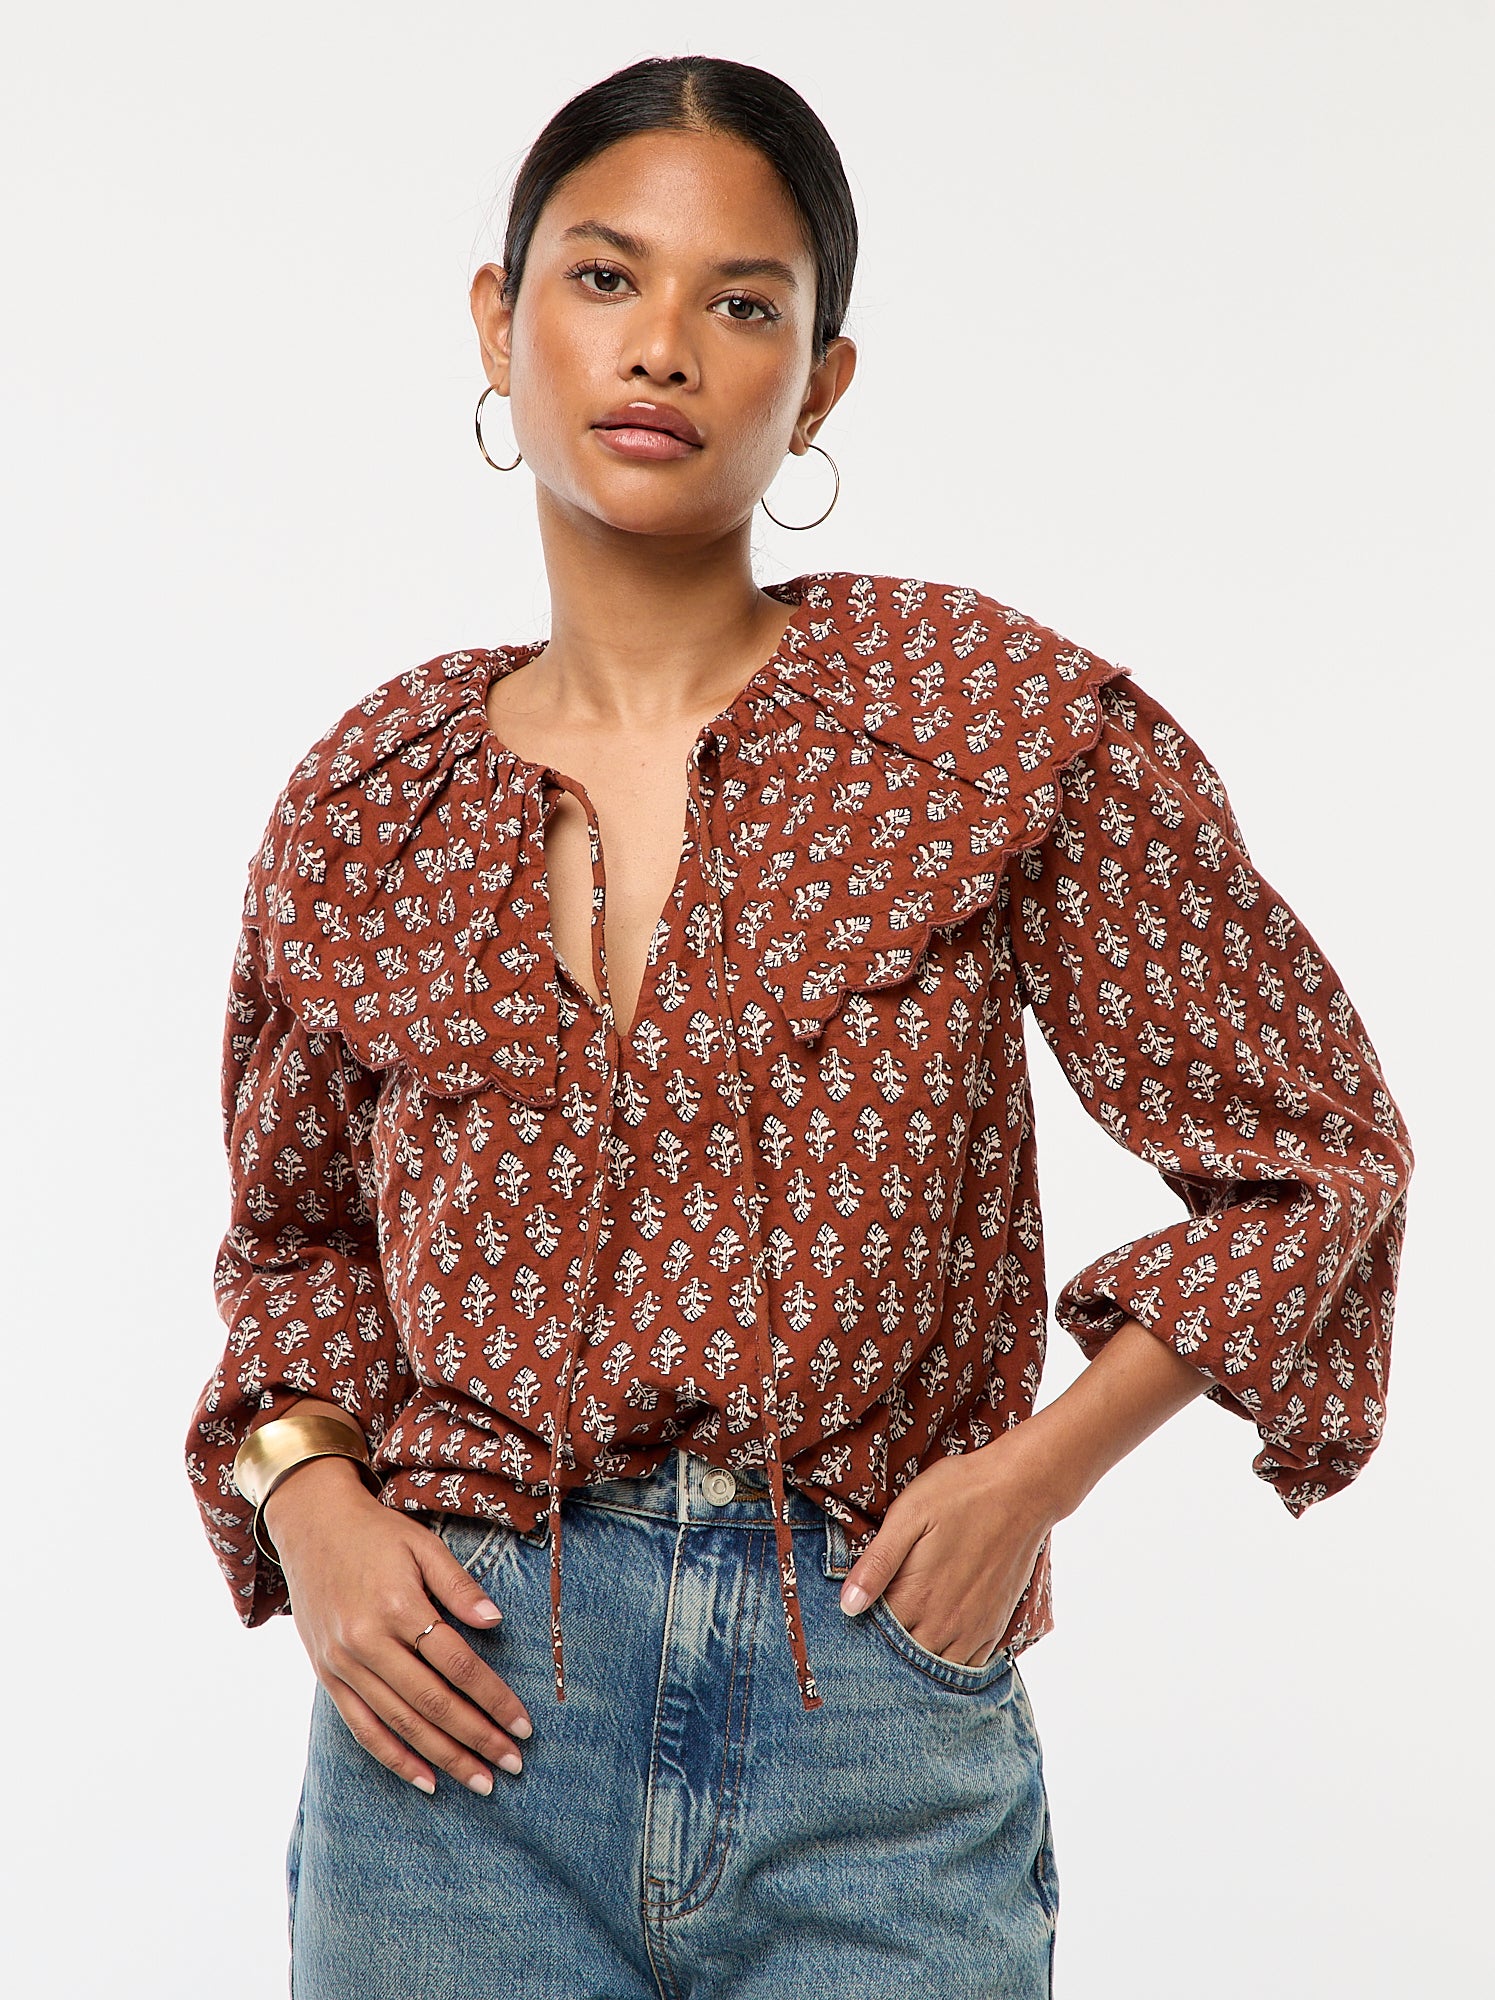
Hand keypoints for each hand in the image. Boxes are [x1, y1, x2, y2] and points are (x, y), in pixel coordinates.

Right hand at [263, 1454, 533, 1794]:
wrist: (309, 1526)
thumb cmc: (376, 1534)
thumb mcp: (423, 1545)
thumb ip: (459, 1586)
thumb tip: (496, 1622)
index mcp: (397, 1605)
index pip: (457, 1663)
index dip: (493, 1697)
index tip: (523, 1725)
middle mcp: (367, 1641)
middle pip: (432, 1701)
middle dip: (477, 1737)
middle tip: (513, 1764)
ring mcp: (343, 1663)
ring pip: (400, 1723)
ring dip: (444, 1757)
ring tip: (480, 1781)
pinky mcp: (327, 1676)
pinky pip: (363, 1728)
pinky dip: (394, 1758)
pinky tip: (426, 1781)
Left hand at [837, 1431, 1057, 1667]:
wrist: (1021, 1490)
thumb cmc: (959, 1494)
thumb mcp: (907, 1516)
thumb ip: (877, 1564)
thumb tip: (848, 1606)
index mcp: (917, 1596)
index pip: (876, 1637)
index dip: (861, 1629)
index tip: (854, 1617)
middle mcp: (945, 1623)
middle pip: (904, 1659)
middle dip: (886, 1649)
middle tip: (875, 1628)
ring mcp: (974, 1628)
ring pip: (936, 1667)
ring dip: (918, 1660)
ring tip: (906, 1635)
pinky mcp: (995, 1625)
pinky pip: (969, 1666)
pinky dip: (950, 1663)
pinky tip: (939, 1643)